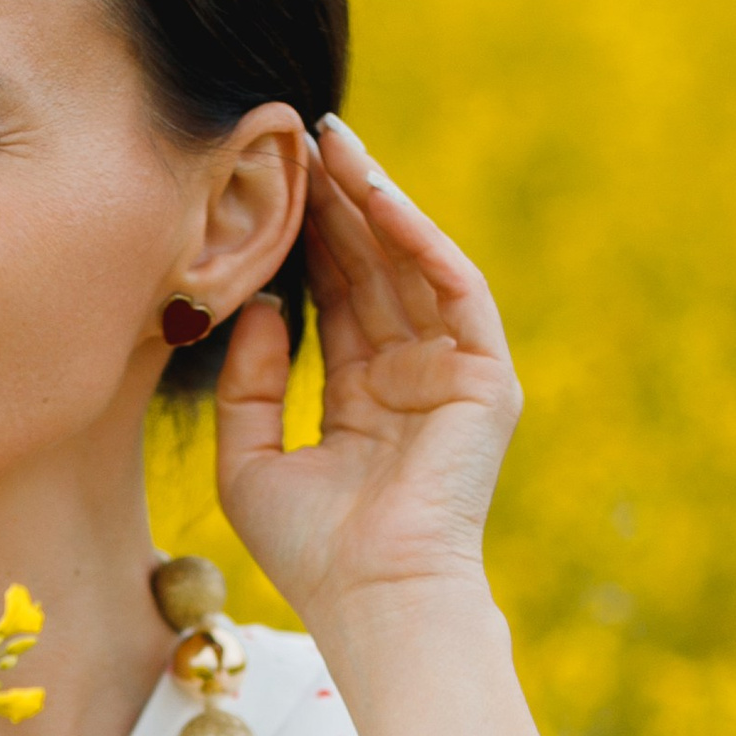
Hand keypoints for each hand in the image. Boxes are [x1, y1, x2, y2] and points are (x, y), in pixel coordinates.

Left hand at [213, 116, 537, 735]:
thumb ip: (249, 385)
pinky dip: (415, 236)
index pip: (337, 300)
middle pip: (373, 270)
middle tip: (300, 135)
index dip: (308, 241)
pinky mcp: (486, 377)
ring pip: (410, 265)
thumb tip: (258, 308)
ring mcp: (453, 374)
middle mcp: (412, 378)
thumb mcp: (251, 462)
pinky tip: (375, 193)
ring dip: (374, 202)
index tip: (273, 184)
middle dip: (339, 203)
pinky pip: (451, 287)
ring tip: (333, 142)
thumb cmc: (310, 554)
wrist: (372, 600)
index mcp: (363, 399)